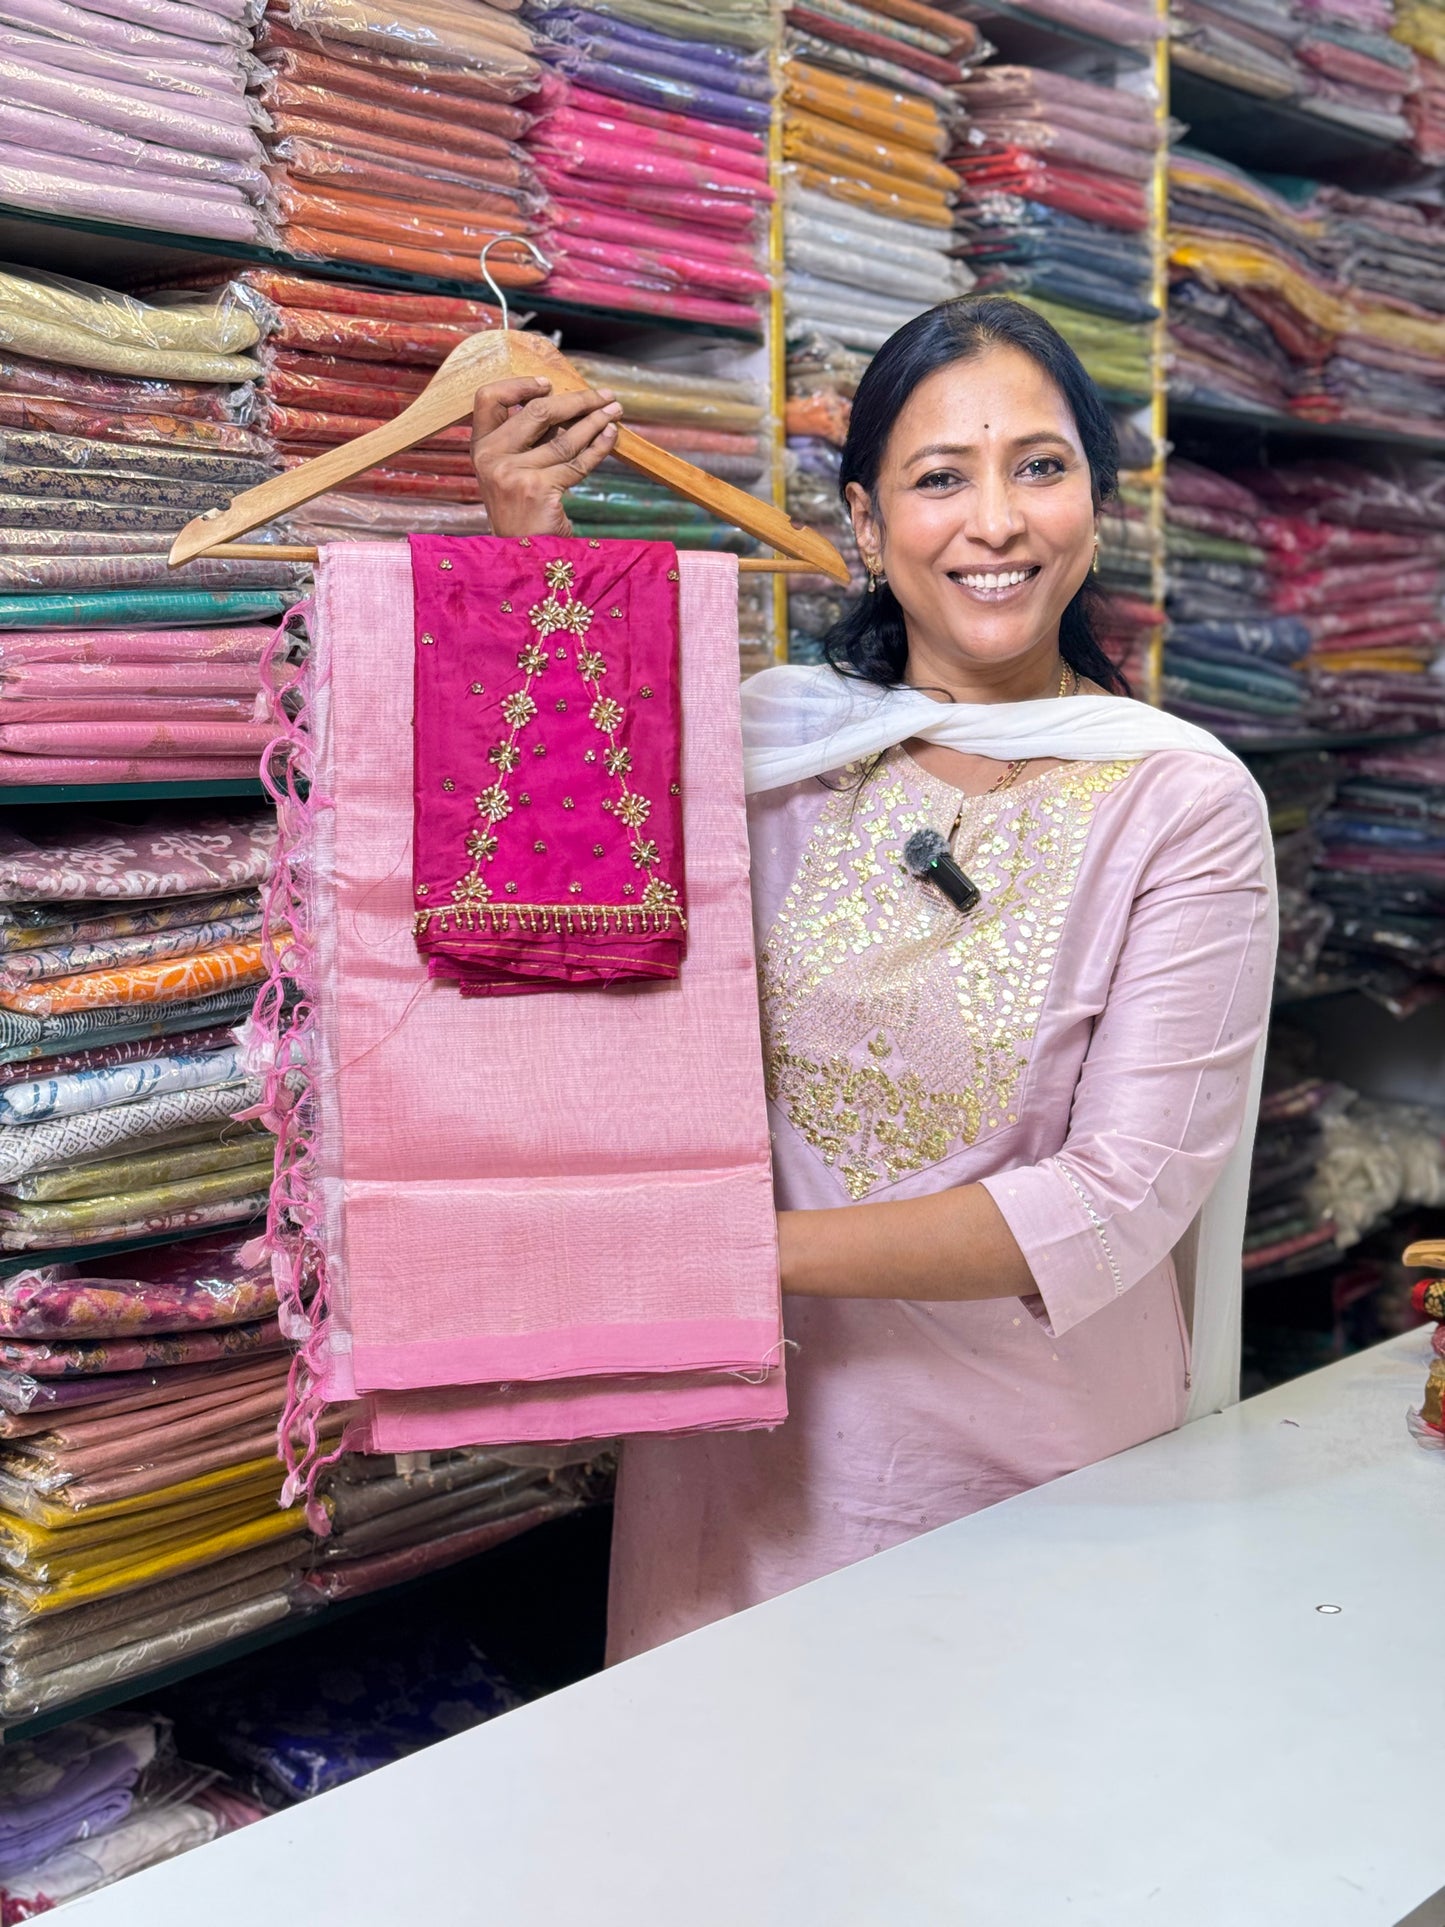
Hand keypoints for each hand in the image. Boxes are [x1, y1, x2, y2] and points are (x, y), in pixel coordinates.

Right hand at [469, 376, 621, 537]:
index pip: (488, 399)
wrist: (523, 559)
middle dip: (577, 400)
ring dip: (595, 421)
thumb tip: (568, 404)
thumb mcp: (512, 473)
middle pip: (537, 413)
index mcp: (481, 450)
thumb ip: (527, 441)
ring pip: (563, 438)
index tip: (549, 385)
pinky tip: (611, 435)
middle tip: (603, 396)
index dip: (519, 385)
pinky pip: (577, 463)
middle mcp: (491, 459)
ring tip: (615, 411)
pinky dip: (599, 446)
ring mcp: (512, 474)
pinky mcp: (537, 490)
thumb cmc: (523, 515)